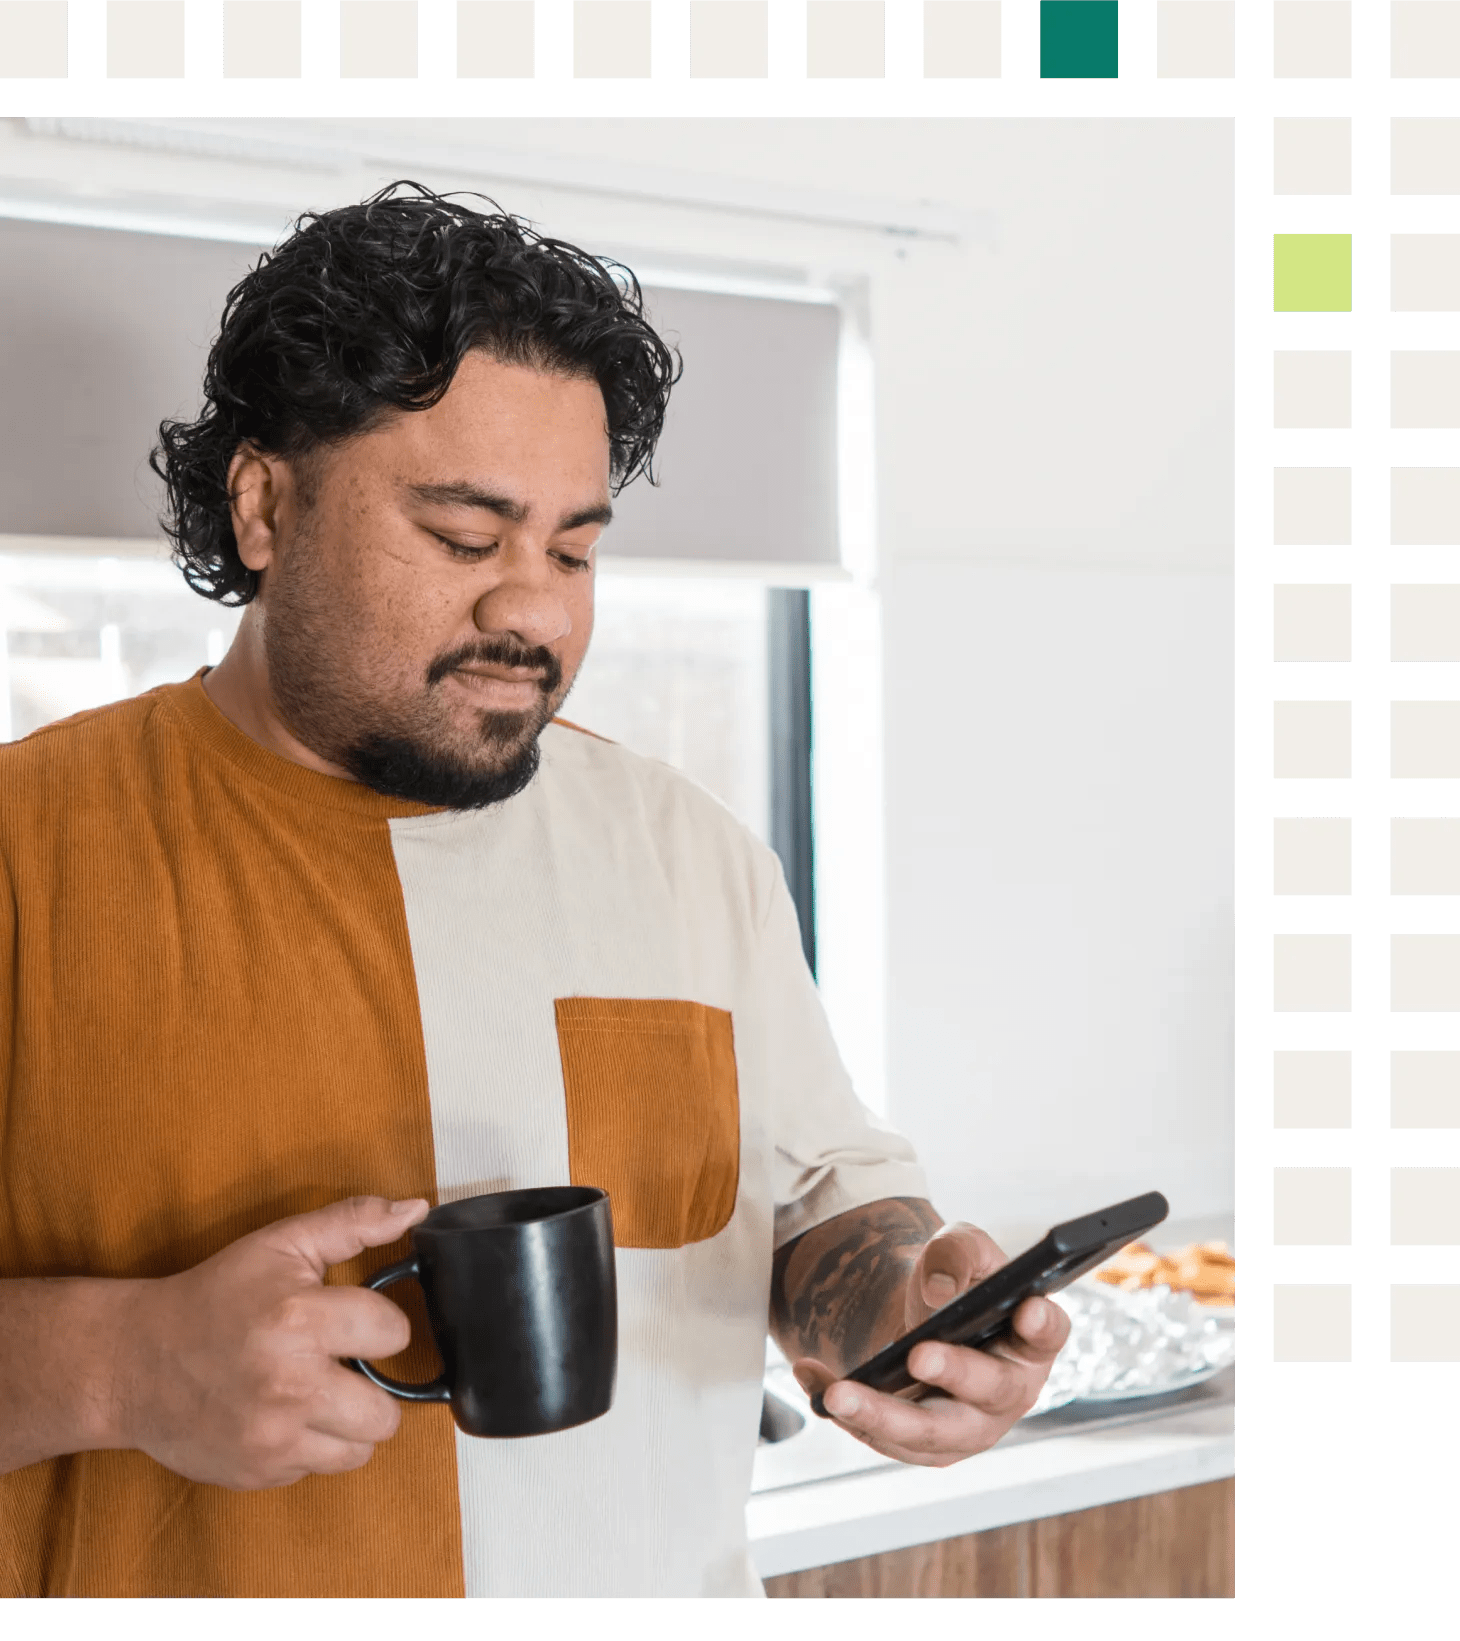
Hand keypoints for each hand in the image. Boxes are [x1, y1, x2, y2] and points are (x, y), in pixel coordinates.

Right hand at [108, 1196, 429, 1489]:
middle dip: (374, 1389)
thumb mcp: (281, 1244)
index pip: (394, 1333)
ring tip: (318, 1394)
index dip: (381, 1325)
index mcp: (299, 1319)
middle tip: (342, 1368)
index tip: (356, 1322)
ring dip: (347, 1424)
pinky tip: (284, 1417)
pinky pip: (317, 1469)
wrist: (134, 1363)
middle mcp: (290, 1384)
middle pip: (386, 1413)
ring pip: (360, 1450)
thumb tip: (414, 1210)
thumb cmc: (214, 1298)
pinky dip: (311, 1447)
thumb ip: (353, 1223)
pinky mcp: (258, 1472)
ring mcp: (273, 1437)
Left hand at [791, 1222, 1070, 1467]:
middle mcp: (1010, 1391)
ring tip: (838, 1393)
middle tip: (919, 1353)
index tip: (1027, 1309)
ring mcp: (970, 1428)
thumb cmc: (957, 1285)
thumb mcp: (959, 1249)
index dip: (1042, 1323)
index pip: (1049, 1332)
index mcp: (1031, 1339)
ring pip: (930, 1433)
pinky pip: (885, 1438)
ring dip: (881, 1415)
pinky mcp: (927, 1447)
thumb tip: (939, 1291)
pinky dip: (846, 1410)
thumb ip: (958, 1252)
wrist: (925, 1321)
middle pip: (989, 1392)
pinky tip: (812, 1379)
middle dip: (954, 1372)